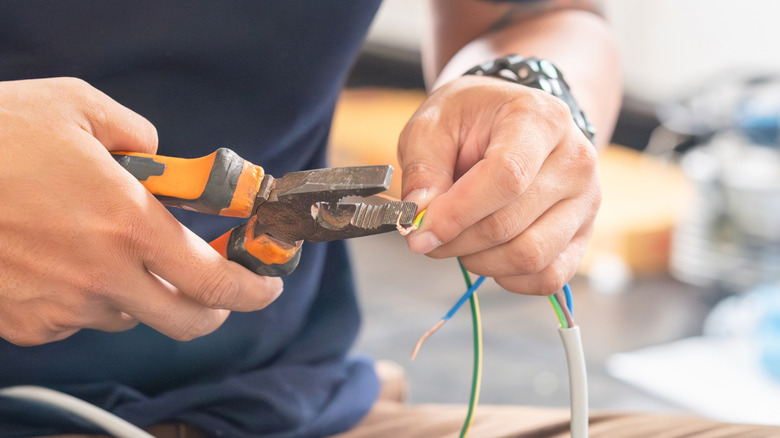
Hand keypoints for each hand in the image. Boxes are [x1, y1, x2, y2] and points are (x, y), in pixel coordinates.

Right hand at [0, 78, 282, 345]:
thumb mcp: (80, 108)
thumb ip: (138, 135)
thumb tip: (161, 157)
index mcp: (129, 223)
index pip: (214, 279)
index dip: (252, 288)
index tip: (267, 283)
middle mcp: (103, 274)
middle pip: (187, 321)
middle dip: (213, 307)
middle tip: (215, 288)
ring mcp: (64, 305)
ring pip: (130, 316)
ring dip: (141, 291)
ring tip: (113, 250)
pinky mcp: (28, 323)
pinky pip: (79, 320)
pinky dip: (89, 298)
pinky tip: (66, 262)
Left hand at [399, 75, 600, 294]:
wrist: (511, 122)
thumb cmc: (472, 120)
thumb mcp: (433, 126)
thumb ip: (423, 169)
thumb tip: (419, 215)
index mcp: (540, 119)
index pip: (508, 176)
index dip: (459, 212)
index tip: (421, 231)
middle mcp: (574, 160)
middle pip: (510, 223)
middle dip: (457, 240)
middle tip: (429, 236)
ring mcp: (585, 201)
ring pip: (530, 256)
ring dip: (480, 261)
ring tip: (460, 239)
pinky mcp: (583, 234)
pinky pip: (548, 276)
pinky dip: (509, 276)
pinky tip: (489, 253)